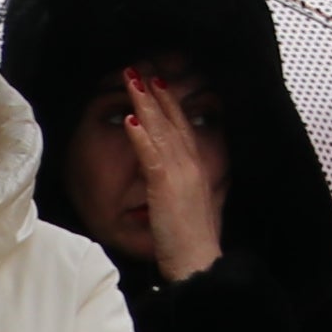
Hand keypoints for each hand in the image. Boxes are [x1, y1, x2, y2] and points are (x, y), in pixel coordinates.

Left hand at [114, 69, 231, 285]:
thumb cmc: (192, 240)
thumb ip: (183, 185)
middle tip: (141, 70)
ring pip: (161, 130)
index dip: (169, 104)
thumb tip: (176, 178)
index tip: (157, 84)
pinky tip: (131, 118)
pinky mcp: (167, 186)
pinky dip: (141, 135)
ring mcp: (181, 173)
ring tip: (132, 81)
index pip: (182, 127)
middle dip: (156, 94)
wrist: (200, 260)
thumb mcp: (191, 204)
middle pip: (172, 121)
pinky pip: (151, 155)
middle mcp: (191, 164)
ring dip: (145, 103)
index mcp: (197, 167)